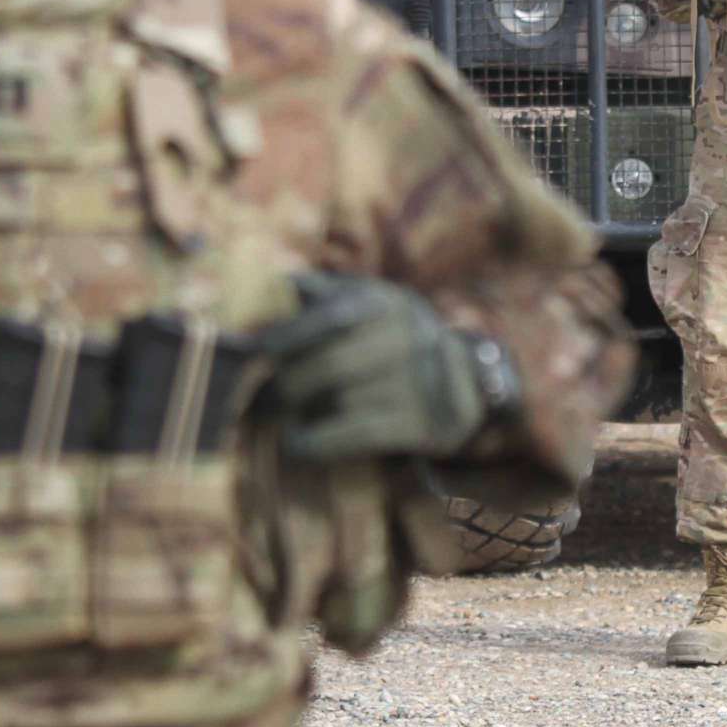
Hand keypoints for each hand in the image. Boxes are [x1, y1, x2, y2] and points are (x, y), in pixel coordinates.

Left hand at [255, 274, 517, 461]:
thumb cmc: (394, 338)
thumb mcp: (373, 303)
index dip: (288, 336)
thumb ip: (329, 293)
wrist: (466, 382)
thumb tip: (283, 283)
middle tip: (268, 395)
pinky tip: (295, 443)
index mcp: (389, 304)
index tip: (260, 350)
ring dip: (302, 413)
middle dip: (289, 384)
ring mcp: (418, 383)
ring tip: (286, 415)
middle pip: (328, 367)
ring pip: (339, 402)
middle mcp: (408, 339)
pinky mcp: (422, 424)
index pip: (329, 319)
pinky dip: (316, 442)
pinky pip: (354, 435)